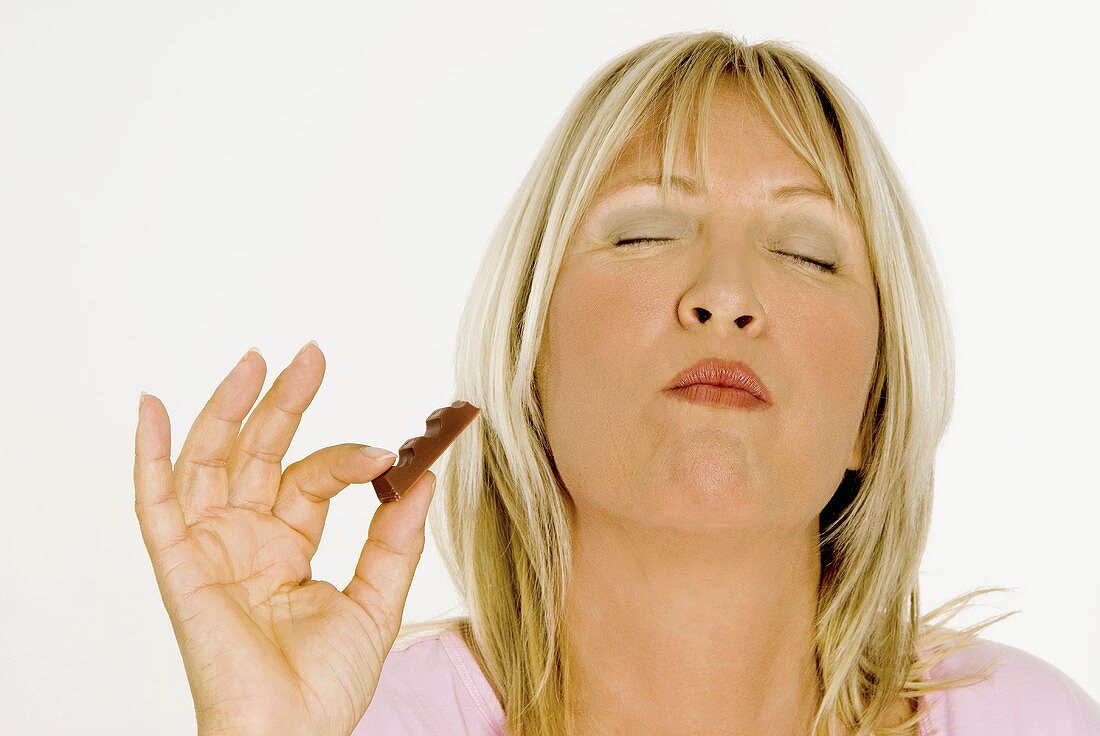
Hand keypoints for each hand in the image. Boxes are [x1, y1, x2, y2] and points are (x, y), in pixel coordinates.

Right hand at [133, 342, 434, 735]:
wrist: (293, 735)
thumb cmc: (327, 686)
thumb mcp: (377, 599)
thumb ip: (396, 536)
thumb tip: (420, 475)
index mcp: (287, 546)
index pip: (312, 478)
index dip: (348, 459)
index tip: (391, 451)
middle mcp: (246, 539)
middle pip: (259, 453)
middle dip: (283, 402)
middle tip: (311, 356)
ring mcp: (212, 549)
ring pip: (211, 462)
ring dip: (227, 409)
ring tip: (255, 362)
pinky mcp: (181, 567)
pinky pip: (155, 504)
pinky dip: (150, 455)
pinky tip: (153, 406)